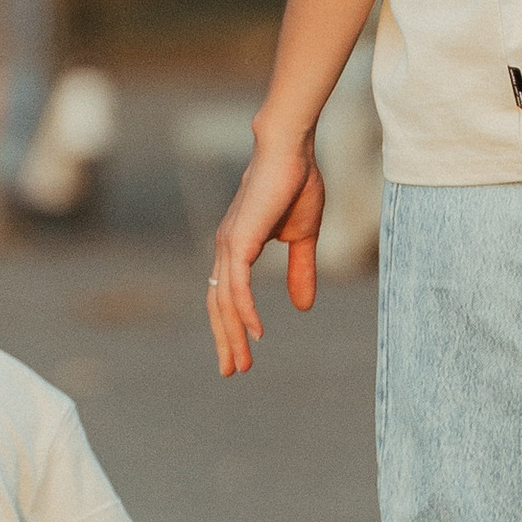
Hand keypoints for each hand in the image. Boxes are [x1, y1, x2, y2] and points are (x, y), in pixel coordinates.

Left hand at [205, 131, 321, 377]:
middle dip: (225, 340)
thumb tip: (302, 307)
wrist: (291, 150)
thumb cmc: (296, 184)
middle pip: (218, 305)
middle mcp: (225, 249)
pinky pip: (237, 286)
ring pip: (225, 301)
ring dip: (233, 335)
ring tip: (242, 363)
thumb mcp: (303, 237)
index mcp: (237, 247)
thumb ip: (300, 271)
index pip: (227, 296)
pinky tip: (256, 333)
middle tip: (233, 371)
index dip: (232, 326)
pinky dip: (245, 311)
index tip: (242, 355)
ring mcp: (228, 245)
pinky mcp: (239, 240)